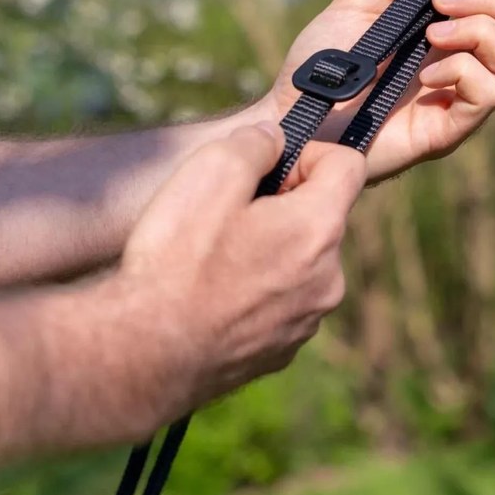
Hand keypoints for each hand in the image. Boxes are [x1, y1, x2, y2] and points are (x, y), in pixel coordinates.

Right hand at [111, 123, 364, 431]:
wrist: (145, 354)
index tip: (269, 166)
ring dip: (271, 248)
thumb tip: (274, 140)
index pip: (348, 165)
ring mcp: (307, 320)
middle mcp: (329, 279)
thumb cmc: (176, 262)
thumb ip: (255, 143)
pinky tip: (212, 293)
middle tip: (228, 212)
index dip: (309, 153)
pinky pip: (282, 302)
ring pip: (302, 262)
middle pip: (324, 217)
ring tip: (214, 256)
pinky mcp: (282, 350)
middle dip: (286, 203)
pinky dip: (258, 289)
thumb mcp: (209, 172)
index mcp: (319, 229)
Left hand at [261, 0, 494, 182]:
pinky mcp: (448, 132)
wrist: (293, 111)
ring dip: (481, 34)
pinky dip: (463, 71)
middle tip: (443, 0)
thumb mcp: (364, 1)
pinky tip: (426, 72)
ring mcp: (459, 103)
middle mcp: (465, 71)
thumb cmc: (323, 61)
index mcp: (452, 40)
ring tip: (432, 33)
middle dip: (493, 3)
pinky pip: (488, 96)